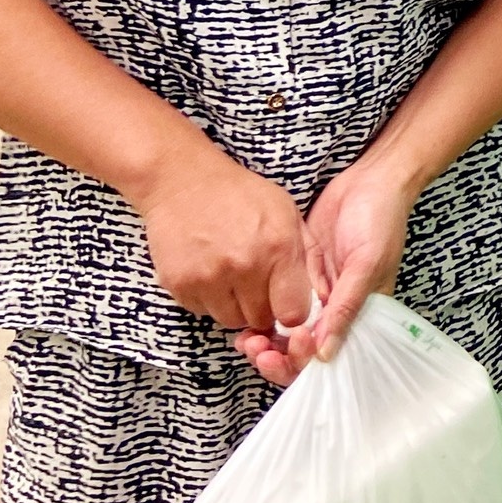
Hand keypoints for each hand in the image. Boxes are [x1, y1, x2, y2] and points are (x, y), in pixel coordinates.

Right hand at [132, 149, 312, 345]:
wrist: (184, 182)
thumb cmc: (242, 195)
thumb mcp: (287, 212)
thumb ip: (306, 255)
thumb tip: (322, 296)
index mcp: (278, 248)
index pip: (293, 312)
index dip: (291, 310)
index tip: (285, 300)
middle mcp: (244, 267)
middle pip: (261, 319)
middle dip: (263, 308)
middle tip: (257, 285)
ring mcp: (208, 278)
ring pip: (231, 320)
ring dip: (235, 305)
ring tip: (233, 276)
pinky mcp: (179, 285)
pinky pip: (203, 311)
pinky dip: (209, 299)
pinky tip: (210, 271)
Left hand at [237, 159, 416, 383]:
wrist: (370, 181)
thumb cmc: (380, 222)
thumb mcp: (367, 265)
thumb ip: (346, 308)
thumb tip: (325, 354)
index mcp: (357, 315)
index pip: (327, 355)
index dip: (302, 361)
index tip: (286, 347)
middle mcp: (334, 310)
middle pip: (301, 350)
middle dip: (277, 357)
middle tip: (255, 347)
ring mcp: (314, 294)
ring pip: (285, 332)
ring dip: (265, 341)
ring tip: (245, 337)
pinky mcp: (298, 275)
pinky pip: (276, 302)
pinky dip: (260, 313)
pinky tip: (243, 315)